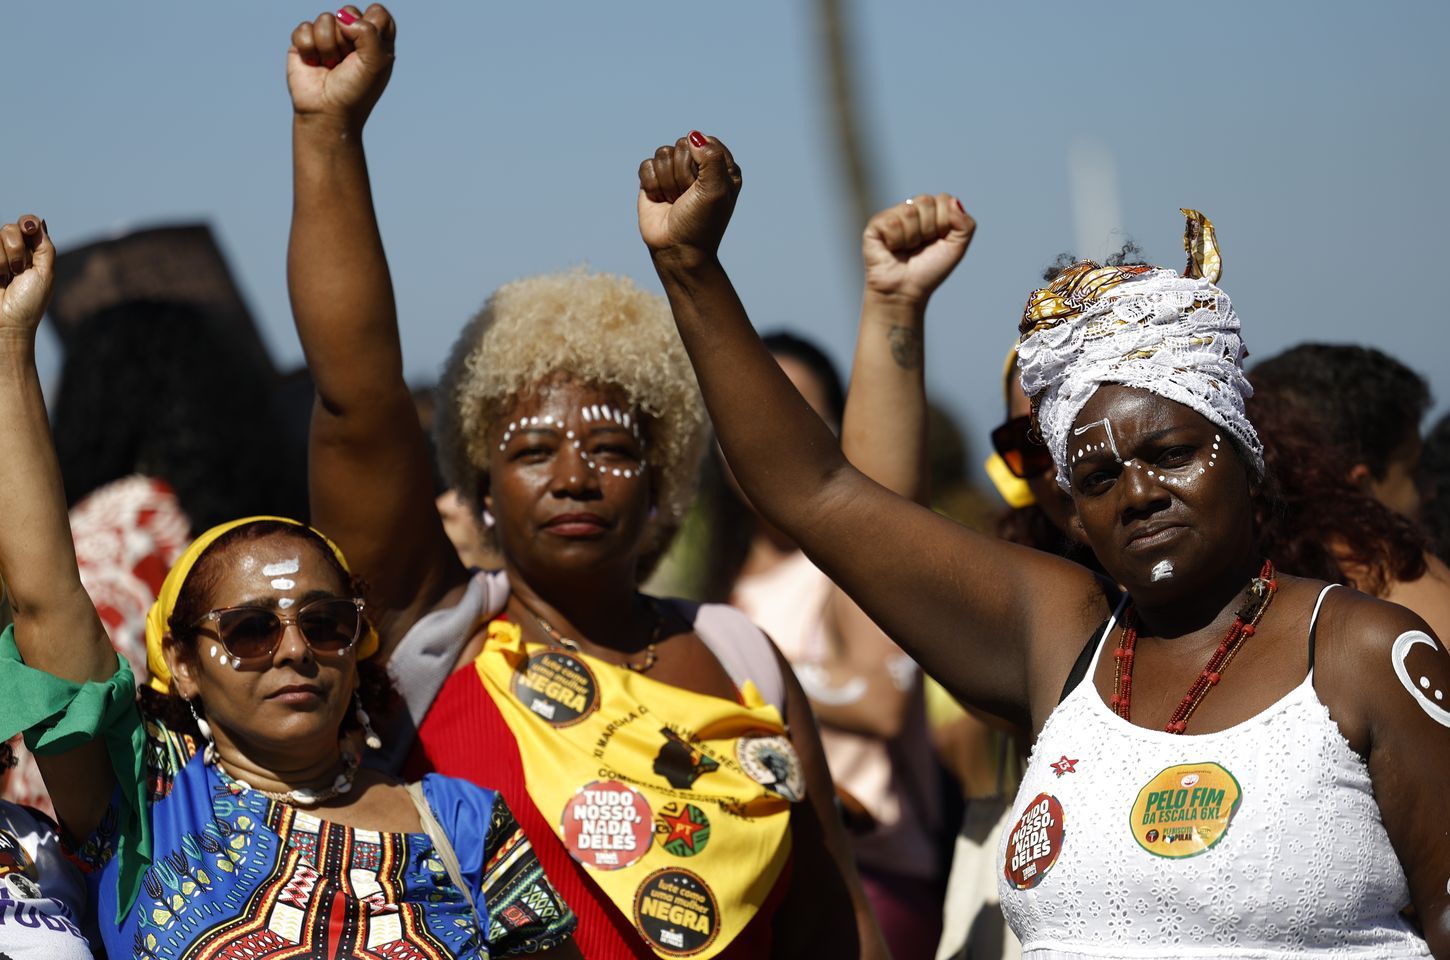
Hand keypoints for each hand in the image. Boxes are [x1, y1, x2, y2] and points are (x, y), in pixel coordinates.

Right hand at [0, 216, 53, 336]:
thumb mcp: (46, 274)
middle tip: (19, 271)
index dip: (28, 222)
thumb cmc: (29, 303)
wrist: (7, 323)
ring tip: (6, 279)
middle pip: (10, 228)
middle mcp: (12, 251)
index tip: (30, 229)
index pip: (28, 224)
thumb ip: (45, 247)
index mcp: (32, 252)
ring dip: (4, 260)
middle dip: (16, 249)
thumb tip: (39, 222)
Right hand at [287, 5, 395, 126]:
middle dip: (347, 38)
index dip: (371, 25)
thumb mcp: (376, 63)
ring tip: (331, 66)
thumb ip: (370, 32)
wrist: (327, 112)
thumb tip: (343, 18)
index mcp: (375, 40)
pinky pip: (304, 28)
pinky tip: (314, 64)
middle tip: (347, 61)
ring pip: (325, 19)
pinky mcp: (305, 43)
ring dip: (328, 47)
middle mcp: (352, 36)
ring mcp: (328, 38)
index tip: (367, 49)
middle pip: (348, 12)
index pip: (377, 12)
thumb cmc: (356, 91)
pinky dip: (309, 48)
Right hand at [638, 132, 742, 267]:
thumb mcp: (715, 190)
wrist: (676, 249)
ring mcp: (674, 172)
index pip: (704, 142)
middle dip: (682, 175)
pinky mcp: (653, 179)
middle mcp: (698, 166)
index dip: (700, 164)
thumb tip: (693, 136)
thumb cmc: (701, 222)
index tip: (703, 188)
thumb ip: (711, 157)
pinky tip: (660, 200)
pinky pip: (646, 165)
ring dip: (667, 182)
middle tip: (687, 197)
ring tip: (675, 201)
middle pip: (681, 146)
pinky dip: (652, 185)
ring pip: (662, 154)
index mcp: (721, 166)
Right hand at [862, 194, 974, 303]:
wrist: (906, 291)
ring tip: (906, 249)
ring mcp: (892, 215)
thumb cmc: (929, 270)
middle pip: (926, 201)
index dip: (944, 223)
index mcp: (931, 211)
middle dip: (928, 229)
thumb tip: (954, 202)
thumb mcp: (957, 248)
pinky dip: (896, 241)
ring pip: (909, 212)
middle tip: (920, 246)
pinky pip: (892, 222)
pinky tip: (892, 249)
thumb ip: (966, 224)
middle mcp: (911, 209)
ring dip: (912, 237)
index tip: (937, 241)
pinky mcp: (876, 224)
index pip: (943, 199)